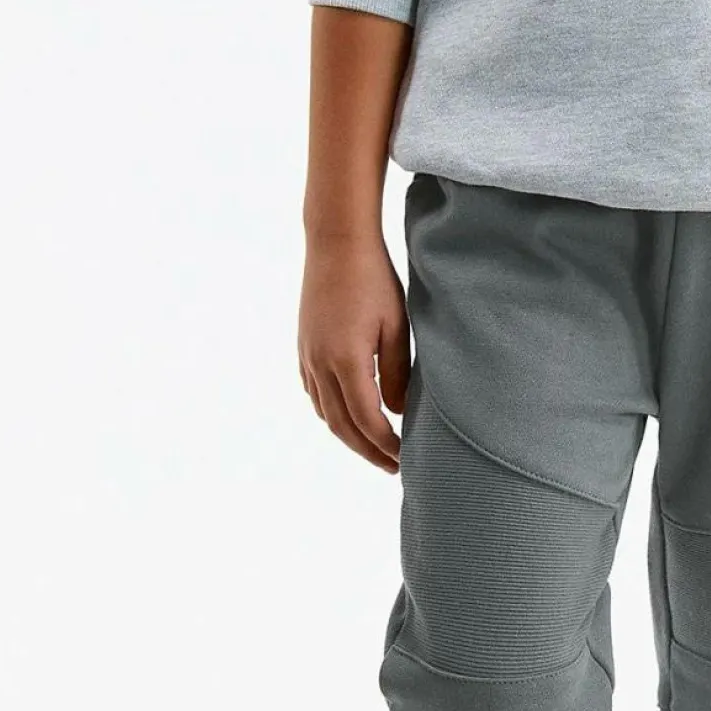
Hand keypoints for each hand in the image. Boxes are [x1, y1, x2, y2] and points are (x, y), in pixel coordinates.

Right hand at [298, 233, 410, 471]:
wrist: (336, 243)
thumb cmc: (374, 279)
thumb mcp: (397, 326)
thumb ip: (397, 373)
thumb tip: (395, 412)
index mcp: (346, 361)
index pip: (368, 420)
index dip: (386, 445)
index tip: (406, 458)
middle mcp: (320, 365)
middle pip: (342, 426)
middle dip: (368, 451)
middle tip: (393, 467)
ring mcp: (307, 357)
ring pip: (325, 412)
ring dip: (348, 435)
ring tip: (374, 447)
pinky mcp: (304, 347)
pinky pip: (314, 393)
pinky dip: (331, 412)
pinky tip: (348, 415)